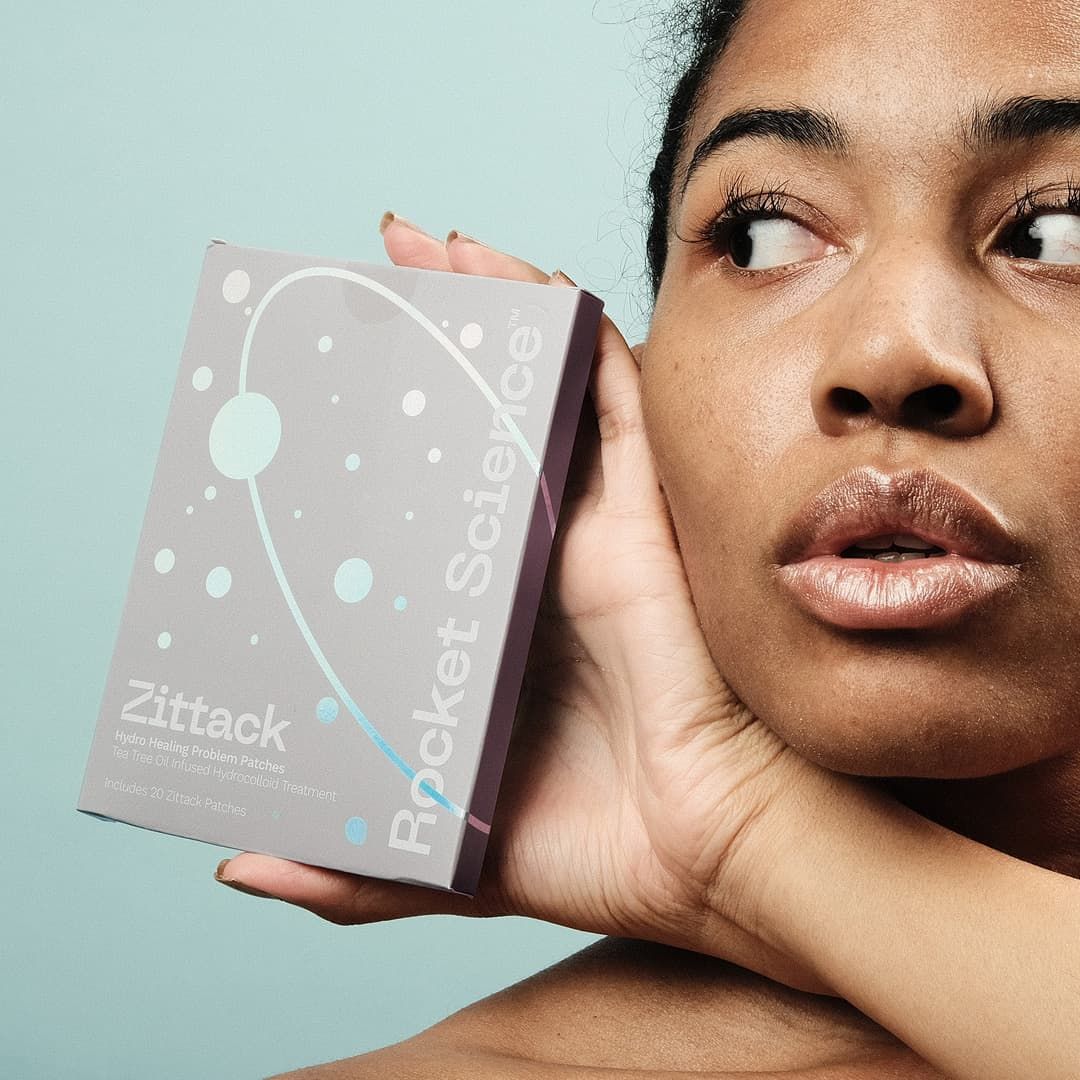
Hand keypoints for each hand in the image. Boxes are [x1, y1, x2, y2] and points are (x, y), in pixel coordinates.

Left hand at [215, 215, 845, 993]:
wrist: (709, 857)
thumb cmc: (596, 851)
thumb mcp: (442, 853)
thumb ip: (349, 868)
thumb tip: (239, 862)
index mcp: (489, 619)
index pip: (428, 501)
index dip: (379, 441)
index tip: (311, 399)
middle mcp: (540, 558)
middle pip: (480, 423)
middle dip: (427, 347)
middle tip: (361, 293)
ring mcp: (595, 527)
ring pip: (542, 390)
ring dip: (490, 312)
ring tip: (425, 248)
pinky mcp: (647, 516)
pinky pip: (616, 398)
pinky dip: (573, 332)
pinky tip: (522, 279)